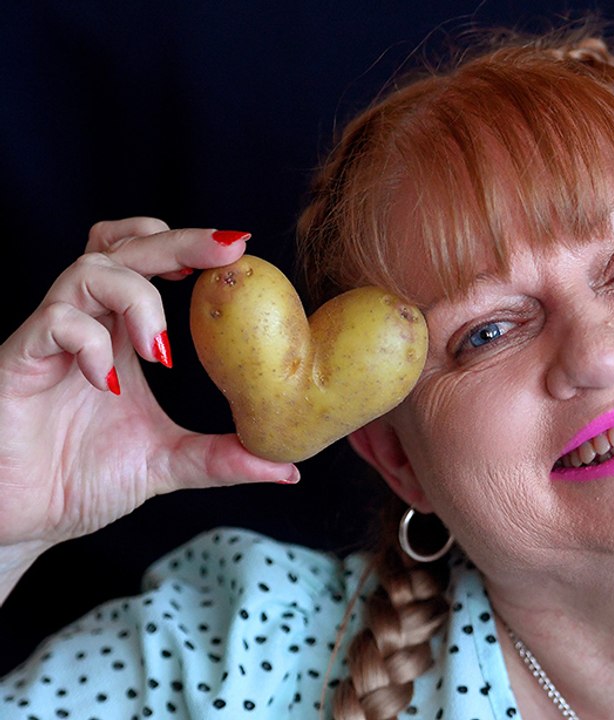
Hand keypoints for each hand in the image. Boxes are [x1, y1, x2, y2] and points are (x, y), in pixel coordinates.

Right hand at [0, 218, 298, 556]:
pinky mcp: (17, 362)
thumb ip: (222, 459)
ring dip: (135, 295)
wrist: (19, 520)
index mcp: (121, 337)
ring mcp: (49, 341)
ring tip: (160, 349)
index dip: (189, 248)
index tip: (239, 252)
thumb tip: (287, 468)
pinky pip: (53, 323)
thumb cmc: (79, 480)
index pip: (150, 264)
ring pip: (87, 270)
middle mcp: (87, 326)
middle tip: (225, 250)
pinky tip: (106, 382)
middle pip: (124, 248)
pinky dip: (88, 341)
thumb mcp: (166, 463)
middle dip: (177, 241)